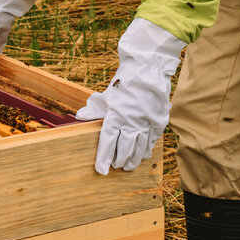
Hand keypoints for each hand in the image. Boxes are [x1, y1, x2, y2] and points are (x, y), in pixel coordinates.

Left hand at [76, 18, 185, 174]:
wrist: (148, 69)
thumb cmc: (124, 82)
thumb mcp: (106, 96)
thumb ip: (94, 109)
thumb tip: (80, 117)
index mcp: (115, 115)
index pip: (107, 142)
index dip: (103, 158)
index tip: (100, 170)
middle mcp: (131, 122)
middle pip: (123, 149)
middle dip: (118, 161)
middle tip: (115, 167)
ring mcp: (147, 122)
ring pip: (139, 149)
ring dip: (132, 160)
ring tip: (127, 167)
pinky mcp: (159, 121)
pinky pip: (151, 142)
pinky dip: (145, 150)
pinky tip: (141, 156)